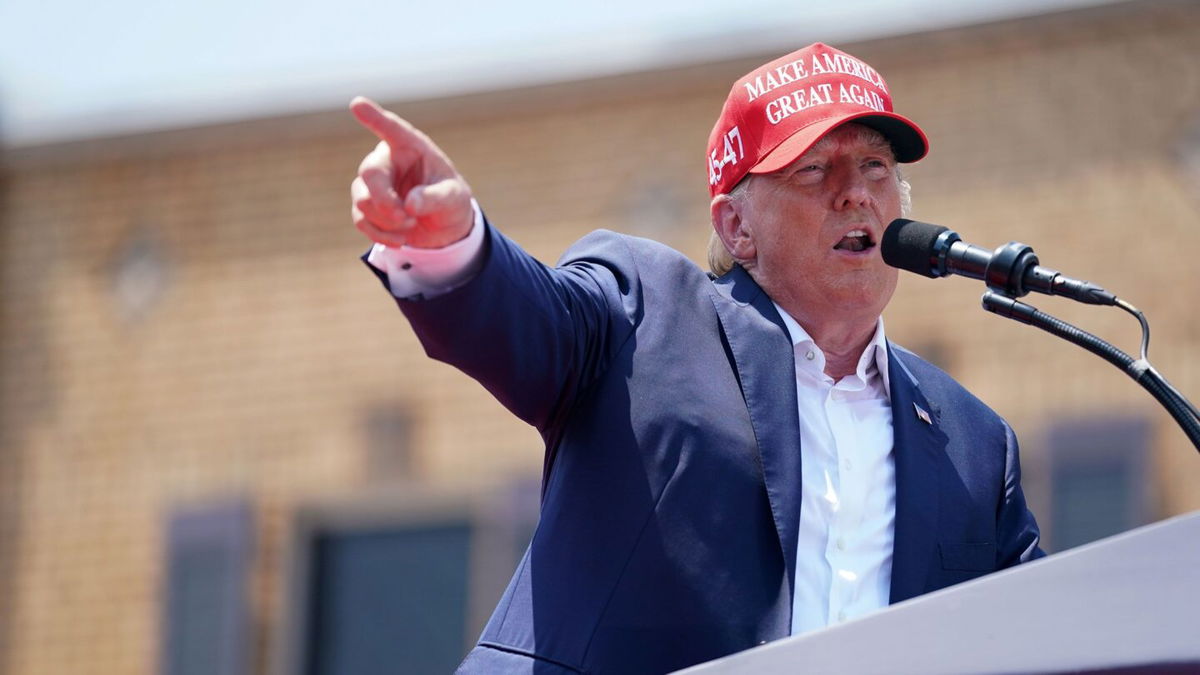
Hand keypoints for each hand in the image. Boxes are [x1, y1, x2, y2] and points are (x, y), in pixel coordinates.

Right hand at [349, 96, 473, 248]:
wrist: (443, 226)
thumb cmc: (451, 200)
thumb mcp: (454, 197)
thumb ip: (435, 197)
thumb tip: (410, 204)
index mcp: (411, 147)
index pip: (391, 129)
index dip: (374, 118)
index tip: (357, 104)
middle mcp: (387, 160)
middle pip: (369, 173)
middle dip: (385, 200)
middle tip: (406, 217)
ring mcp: (373, 183)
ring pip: (362, 200)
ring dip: (387, 221)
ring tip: (411, 225)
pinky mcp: (366, 205)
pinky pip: (360, 219)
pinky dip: (380, 234)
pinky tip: (401, 240)